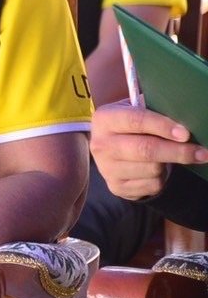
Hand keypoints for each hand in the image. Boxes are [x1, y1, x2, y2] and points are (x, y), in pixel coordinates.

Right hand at [91, 102, 206, 199]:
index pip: (135, 120)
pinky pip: (151, 185)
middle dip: (178, 151)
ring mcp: (106, 168)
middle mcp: (100, 144)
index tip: (185, 134)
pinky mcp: (116, 187)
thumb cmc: (130, 127)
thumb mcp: (135, 111)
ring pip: (152, 169)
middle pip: (145, 149)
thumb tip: (185, 119)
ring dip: (169, 165)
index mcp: (105, 119)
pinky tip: (156, 170)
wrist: (110, 151)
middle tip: (201, 152)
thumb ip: (154, 111)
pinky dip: (161, 179)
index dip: (162, 126)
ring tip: (169, 157)